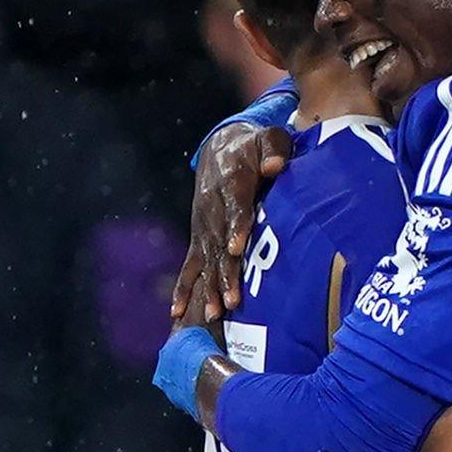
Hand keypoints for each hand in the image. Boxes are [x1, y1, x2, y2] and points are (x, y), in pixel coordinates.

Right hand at [171, 124, 291, 320]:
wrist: (221, 146)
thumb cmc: (253, 146)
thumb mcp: (268, 138)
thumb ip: (274, 150)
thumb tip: (274, 166)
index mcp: (231, 182)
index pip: (234, 206)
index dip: (235, 227)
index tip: (235, 248)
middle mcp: (212, 206)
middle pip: (218, 242)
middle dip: (224, 272)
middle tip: (232, 302)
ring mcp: (202, 224)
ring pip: (205, 259)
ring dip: (208, 287)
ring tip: (213, 313)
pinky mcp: (198, 236)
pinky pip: (190, 264)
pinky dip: (183, 288)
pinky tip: (177, 311)